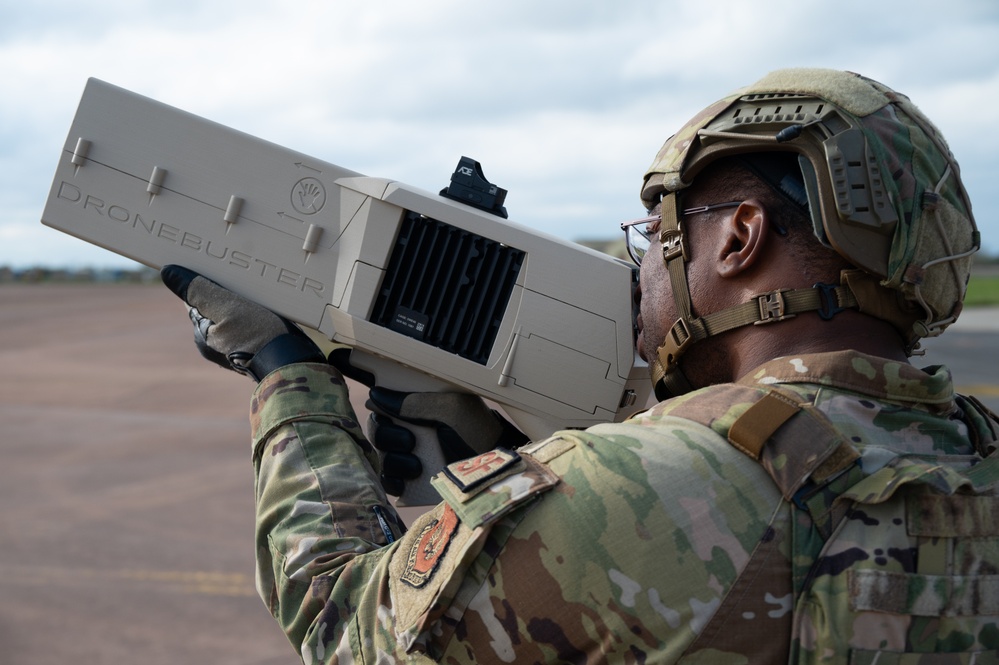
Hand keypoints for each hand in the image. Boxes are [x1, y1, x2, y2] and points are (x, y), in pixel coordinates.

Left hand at [161, 265, 324, 380]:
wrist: (292, 365)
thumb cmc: (260, 336)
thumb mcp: (228, 306)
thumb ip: (199, 290)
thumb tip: (168, 273)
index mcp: (202, 335)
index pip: (197, 298)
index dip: (208, 283)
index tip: (222, 272)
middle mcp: (214, 347)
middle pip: (215, 308)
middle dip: (228, 296)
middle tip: (247, 286)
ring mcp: (233, 352)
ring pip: (232, 319)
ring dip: (243, 307)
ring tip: (261, 302)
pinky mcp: (252, 354)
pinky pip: (247, 329)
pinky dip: (255, 320)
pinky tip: (268, 317)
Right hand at [365, 387, 528, 496]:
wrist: (495, 465)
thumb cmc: (476, 430)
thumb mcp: (450, 408)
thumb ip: (414, 402)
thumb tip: (377, 395)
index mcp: (416, 408)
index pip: (382, 405)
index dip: (380, 410)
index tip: (390, 415)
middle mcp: (409, 430)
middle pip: (377, 432)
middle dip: (388, 437)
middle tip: (410, 441)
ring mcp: (409, 456)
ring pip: (381, 457)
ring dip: (394, 461)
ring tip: (417, 465)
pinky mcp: (412, 481)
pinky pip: (388, 481)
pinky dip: (393, 481)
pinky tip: (408, 480)